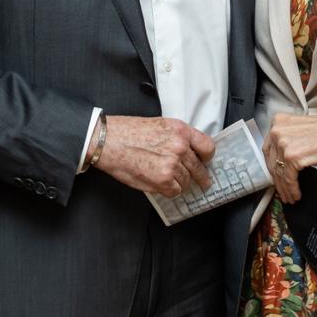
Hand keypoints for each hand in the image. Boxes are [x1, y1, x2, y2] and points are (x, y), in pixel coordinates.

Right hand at [91, 116, 214, 196]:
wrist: (108, 141)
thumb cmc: (128, 132)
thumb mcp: (160, 125)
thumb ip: (178, 137)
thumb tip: (190, 152)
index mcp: (180, 130)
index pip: (208, 147)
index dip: (207, 157)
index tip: (205, 162)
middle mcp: (180, 146)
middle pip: (199, 167)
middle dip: (201, 177)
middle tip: (203, 182)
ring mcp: (172, 164)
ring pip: (187, 181)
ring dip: (180, 183)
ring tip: (168, 179)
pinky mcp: (162, 180)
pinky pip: (175, 191)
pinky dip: (169, 190)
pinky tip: (160, 184)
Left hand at [263, 110, 316, 203]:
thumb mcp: (301, 130)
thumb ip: (288, 140)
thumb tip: (281, 161)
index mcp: (279, 121)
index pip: (269, 149)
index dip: (272, 166)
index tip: (275, 176)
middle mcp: (278, 130)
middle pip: (272, 162)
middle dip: (277, 180)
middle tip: (282, 191)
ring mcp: (284, 143)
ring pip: (279, 172)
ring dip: (285, 188)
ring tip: (290, 196)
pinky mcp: (293, 156)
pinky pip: (289, 178)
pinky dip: (292, 189)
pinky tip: (296, 194)